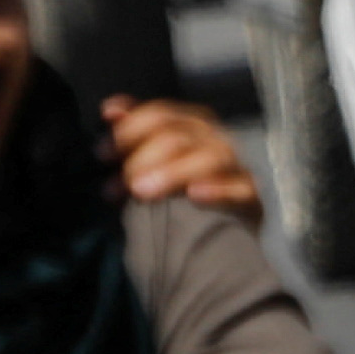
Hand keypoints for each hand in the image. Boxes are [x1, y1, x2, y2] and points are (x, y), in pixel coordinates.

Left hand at [105, 95, 262, 220]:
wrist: (213, 242)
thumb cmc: (175, 198)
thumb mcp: (150, 166)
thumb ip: (133, 137)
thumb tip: (110, 110)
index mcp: (191, 127)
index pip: (162, 115)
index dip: (131, 129)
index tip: (103, 153)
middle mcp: (214, 140)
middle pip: (182, 135)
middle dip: (146, 155)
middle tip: (124, 183)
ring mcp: (235, 167)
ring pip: (211, 156)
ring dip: (173, 171)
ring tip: (142, 192)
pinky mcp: (250, 197)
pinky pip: (240, 187)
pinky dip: (217, 188)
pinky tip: (194, 195)